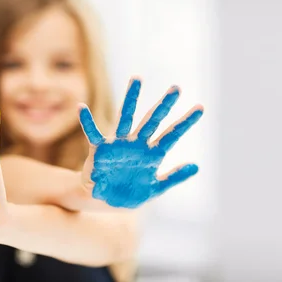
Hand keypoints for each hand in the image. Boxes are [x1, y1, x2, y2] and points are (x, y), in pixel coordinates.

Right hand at [79, 77, 203, 207]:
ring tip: (137, 79)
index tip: (200, 108)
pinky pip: (92, 133)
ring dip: (131, 99)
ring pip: (126, 118)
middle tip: (176, 88)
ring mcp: (119, 144)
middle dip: (164, 105)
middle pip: (153, 120)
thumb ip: (174, 177)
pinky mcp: (100, 149)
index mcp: (151, 154)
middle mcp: (136, 144)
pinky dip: (87, 121)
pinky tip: (81, 107)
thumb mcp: (156, 189)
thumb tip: (196, 166)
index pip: (172, 135)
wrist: (105, 202)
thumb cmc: (129, 193)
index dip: (185, 122)